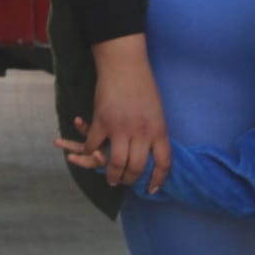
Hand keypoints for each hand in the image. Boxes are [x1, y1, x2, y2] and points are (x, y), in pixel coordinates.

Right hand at [62, 35, 170, 190]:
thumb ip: (154, 133)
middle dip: (129, 180)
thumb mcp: (157, 111)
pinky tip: (92, 155)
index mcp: (159, 130)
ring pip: (115, 163)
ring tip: (111, 178)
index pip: (163, 164)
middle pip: (136, 168)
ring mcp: (120, 128)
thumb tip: (150, 153)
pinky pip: (94, 146)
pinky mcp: (101, 122)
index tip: (152, 189)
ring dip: (112, 175)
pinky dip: (91, 153)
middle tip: (124, 182)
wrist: (124, 65)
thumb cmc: (143, 86)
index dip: (158, 180)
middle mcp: (141, 133)